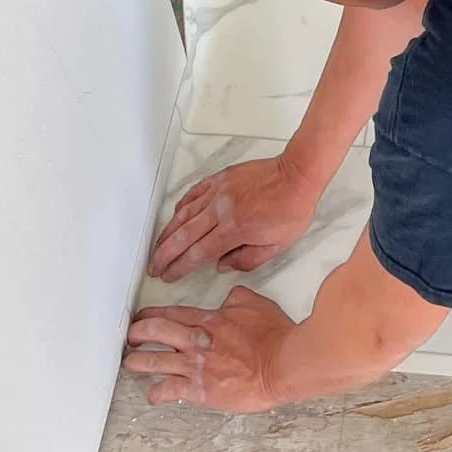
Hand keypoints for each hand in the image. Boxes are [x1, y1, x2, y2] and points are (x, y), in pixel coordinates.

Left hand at [124, 287, 290, 411]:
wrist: (282, 364)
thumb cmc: (274, 336)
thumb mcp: (255, 304)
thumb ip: (236, 298)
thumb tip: (228, 297)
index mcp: (209, 320)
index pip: (172, 313)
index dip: (152, 314)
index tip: (142, 317)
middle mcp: (197, 341)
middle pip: (156, 332)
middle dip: (138, 333)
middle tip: (131, 336)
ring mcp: (196, 366)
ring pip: (156, 362)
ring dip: (139, 361)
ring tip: (130, 362)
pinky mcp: (200, 390)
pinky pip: (170, 391)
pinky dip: (157, 393)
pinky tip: (152, 395)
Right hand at [148, 155, 316, 281]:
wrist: (297, 175)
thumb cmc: (291, 210)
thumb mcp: (276, 247)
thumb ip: (246, 260)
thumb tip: (220, 265)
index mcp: (233, 230)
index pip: (197, 254)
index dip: (179, 268)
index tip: (167, 276)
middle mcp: (219, 210)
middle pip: (183, 236)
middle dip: (164, 254)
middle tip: (153, 267)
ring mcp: (218, 192)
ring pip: (183, 214)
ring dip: (167, 233)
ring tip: (157, 247)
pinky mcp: (220, 178)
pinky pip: (194, 193)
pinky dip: (181, 206)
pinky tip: (175, 216)